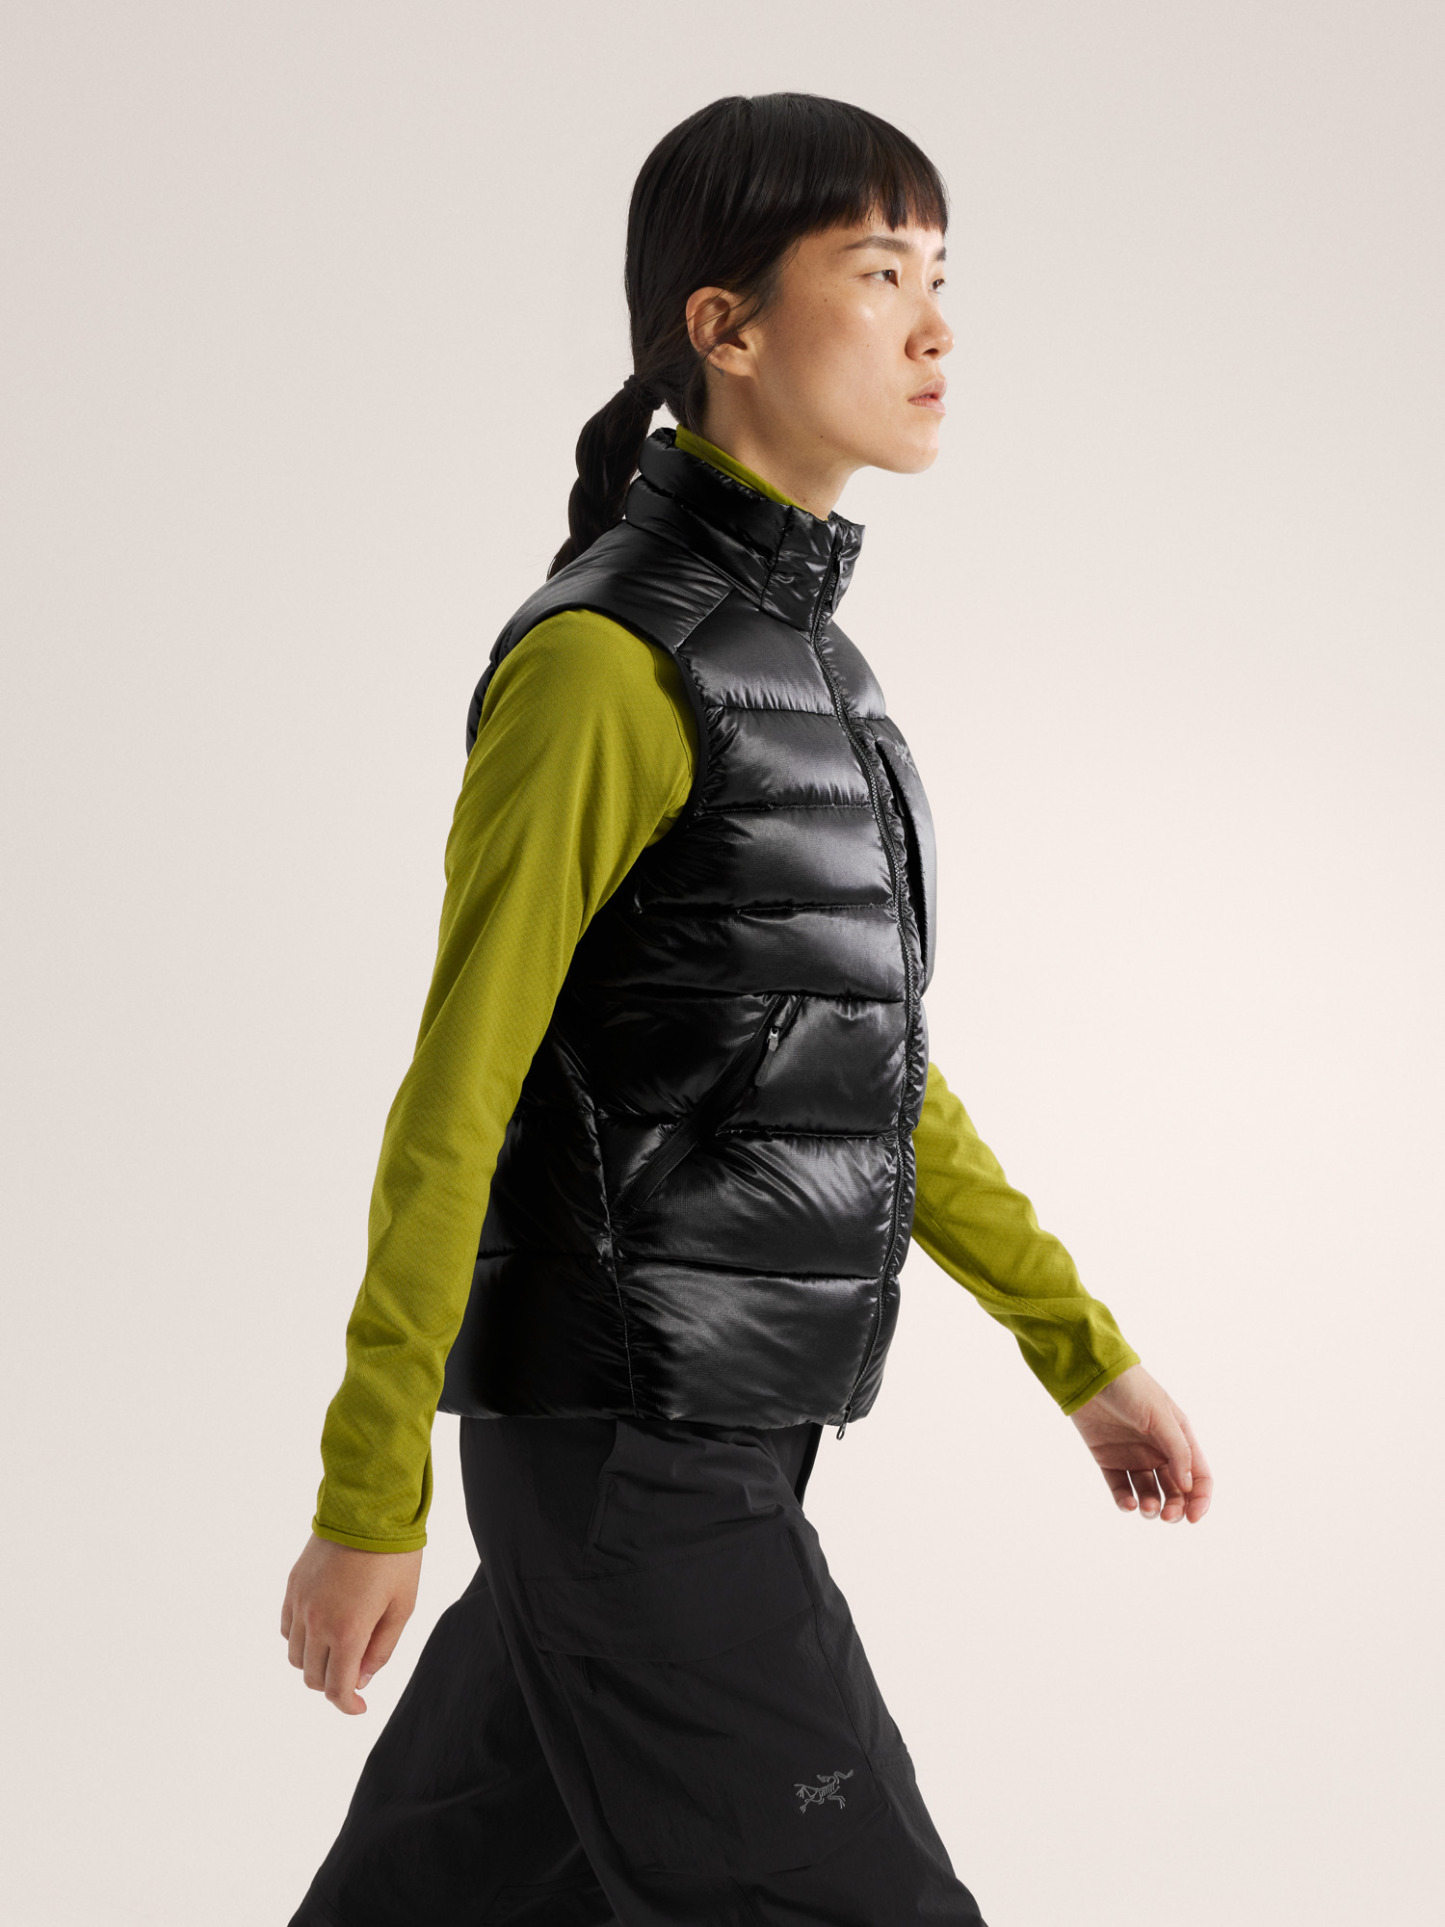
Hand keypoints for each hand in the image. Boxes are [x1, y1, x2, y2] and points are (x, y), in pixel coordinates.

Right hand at [281, 1532, 421, 1714]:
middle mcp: (317, 1623)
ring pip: (295, 1656)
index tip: (359, 1707)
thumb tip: (363, 1678)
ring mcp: (300, 1604)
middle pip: (313, 1677)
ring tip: (338, 1651)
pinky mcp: (293, 1586)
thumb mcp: (402, 1606)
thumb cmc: (395, 1555)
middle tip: (353, 1677)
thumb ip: (382, 1648)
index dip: (348, 1705)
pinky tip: (320, 1629)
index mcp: (348, 1632)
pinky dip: (300, 1639)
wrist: (369, 1508)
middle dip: (333, 1685)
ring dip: (314, 1663)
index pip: (338, 1688)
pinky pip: (286, 1628)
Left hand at [1069, 1362, 1212, 1523]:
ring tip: (1146, 1508)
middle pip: (1175, 1490)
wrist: (1090, 1374)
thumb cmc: (1131, 1388)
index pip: (1198, 1476)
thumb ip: (1176, 1450)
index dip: (1200, 1499)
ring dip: (1152, 1506)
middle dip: (1174, 1508)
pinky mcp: (1108, 1460)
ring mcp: (1133, 1456)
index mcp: (1178, 1438)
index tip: (1193, 1518)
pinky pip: (1121, 1488)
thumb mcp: (1160, 1416)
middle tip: (1167, 1516)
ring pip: (1149, 1492)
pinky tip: (1129, 1504)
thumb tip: (1188, 1486)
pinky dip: (1126, 1501)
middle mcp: (1158, 1450)